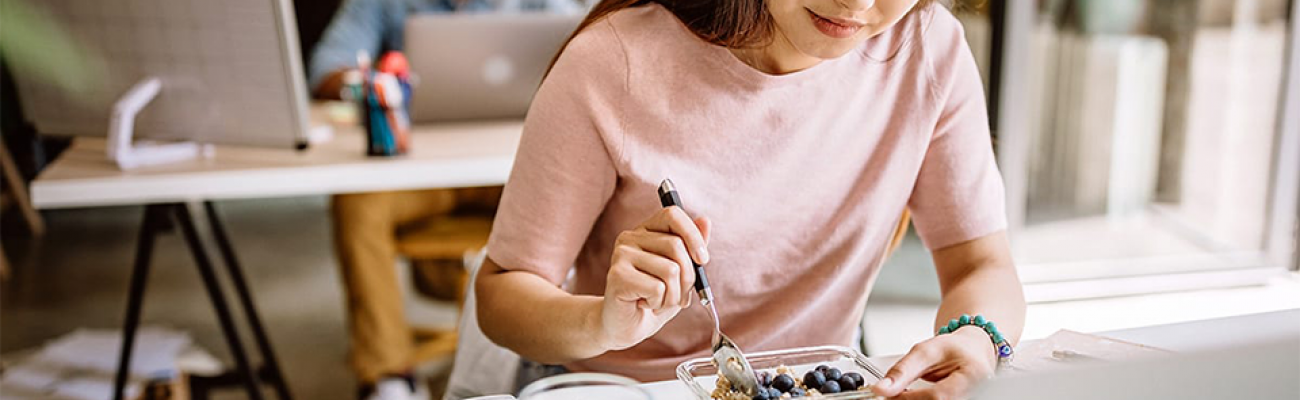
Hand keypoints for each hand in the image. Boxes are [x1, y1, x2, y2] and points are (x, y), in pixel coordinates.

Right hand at [598, 206, 710, 350]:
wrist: (626, 327)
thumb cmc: (654, 298)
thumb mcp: (680, 273)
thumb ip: (691, 247)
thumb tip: (705, 220)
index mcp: (645, 231)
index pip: (672, 215)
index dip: (693, 236)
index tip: (702, 260)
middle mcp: (630, 238)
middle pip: (676, 246)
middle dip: (688, 278)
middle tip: (678, 295)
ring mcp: (621, 255)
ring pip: (670, 270)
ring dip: (673, 295)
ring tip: (658, 302)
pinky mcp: (617, 276)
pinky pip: (657, 288)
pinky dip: (659, 303)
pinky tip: (644, 305)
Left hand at [873, 326, 997, 399]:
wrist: (971, 353)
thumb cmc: (954, 350)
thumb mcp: (926, 350)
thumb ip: (903, 370)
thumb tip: (881, 388)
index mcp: (973, 375)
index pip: (938, 395)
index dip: (909, 397)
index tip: (890, 393)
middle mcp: (976, 393)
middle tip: (894, 393)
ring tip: (906, 392)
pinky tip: (915, 397)